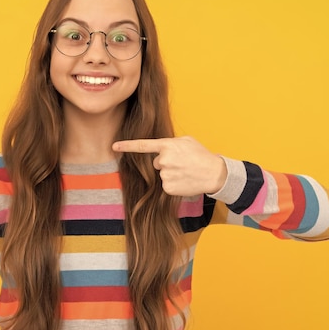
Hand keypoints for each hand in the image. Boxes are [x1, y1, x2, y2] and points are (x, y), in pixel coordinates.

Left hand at [112, 136, 226, 196]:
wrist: (214, 173)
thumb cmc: (201, 155)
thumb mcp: (187, 141)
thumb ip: (170, 143)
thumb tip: (161, 149)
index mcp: (167, 145)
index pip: (143, 146)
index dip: (127, 146)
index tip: (114, 146)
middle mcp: (164, 160)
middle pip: (156, 163)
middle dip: (166, 163)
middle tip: (182, 163)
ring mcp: (165, 175)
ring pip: (161, 174)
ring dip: (171, 173)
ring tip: (185, 171)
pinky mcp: (168, 188)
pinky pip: (165, 185)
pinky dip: (174, 184)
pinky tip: (184, 181)